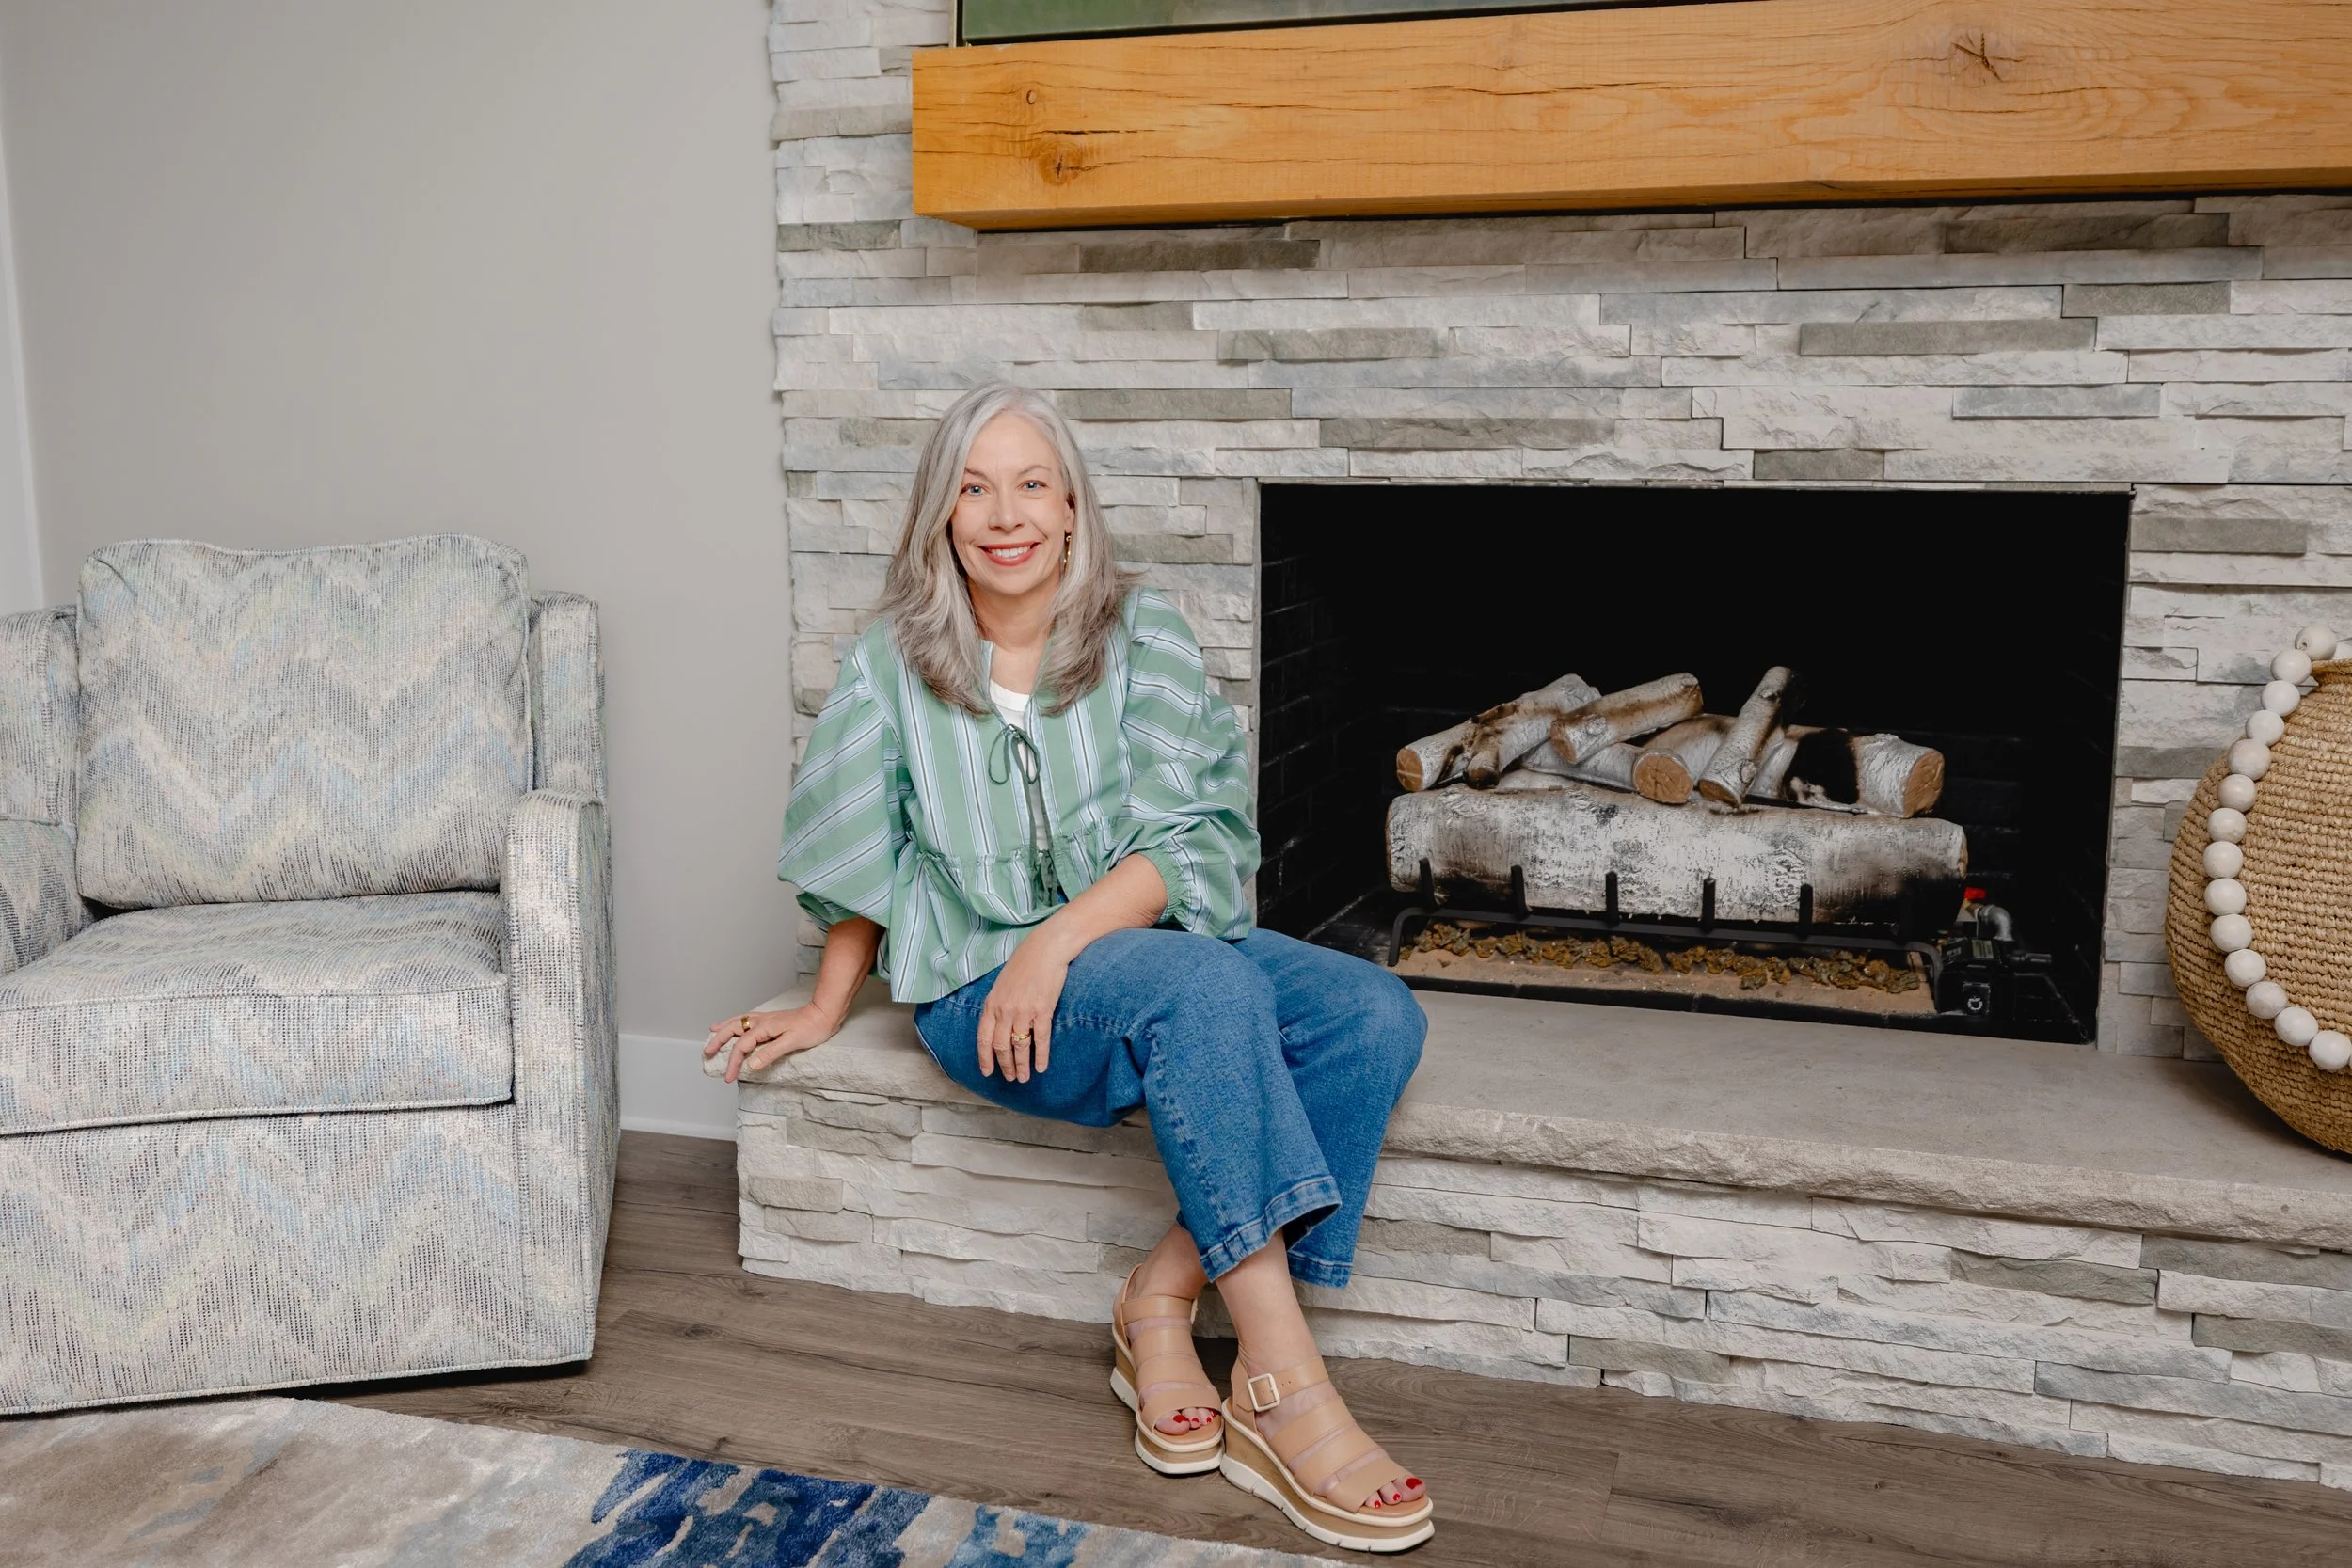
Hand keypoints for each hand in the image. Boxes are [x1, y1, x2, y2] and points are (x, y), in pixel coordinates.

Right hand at [703, 1002, 843, 1083]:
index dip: (733, 1063)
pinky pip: (746, 1020)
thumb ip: (771, 1053)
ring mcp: (765, 1019)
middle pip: (732, 1030)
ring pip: (737, 1022)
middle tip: (707, 1053)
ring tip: (711, 1034)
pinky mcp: (770, 1020)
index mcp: (764, 1028)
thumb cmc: (811, 1028)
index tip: (728, 1077)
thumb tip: (752, 1064)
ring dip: (723, 1030)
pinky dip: (735, 1023)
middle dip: (717, 1041)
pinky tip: (733, 1024)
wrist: (824, 1014)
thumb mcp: (792, 1042)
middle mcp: (761, 1021)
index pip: (741, 1047)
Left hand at [978, 931, 1070, 1083]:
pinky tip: (1041, 1067)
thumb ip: (998, 1003)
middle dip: (1005, 1065)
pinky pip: (1040, 1039)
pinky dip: (1041, 1056)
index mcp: (992, 1003)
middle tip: (1010, 1078)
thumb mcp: (1002, 982)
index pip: (983, 1038)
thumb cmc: (1025, 962)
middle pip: (1001, 1046)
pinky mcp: (1042, 1010)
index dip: (984, 1057)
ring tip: (1023, 1078)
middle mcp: (1005, 1010)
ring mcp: (1023, 1011)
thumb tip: (997, 1022)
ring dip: (1021, 1066)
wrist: (1046, 948)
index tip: (987, 1072)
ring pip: (1019, 1046)